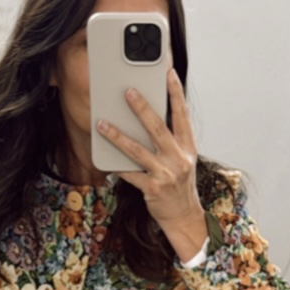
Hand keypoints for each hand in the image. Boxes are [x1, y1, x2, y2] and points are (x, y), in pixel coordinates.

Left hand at [96, 68, 207, 262]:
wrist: (184, 216)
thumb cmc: (179, 185)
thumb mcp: (182, 159)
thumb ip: (170, 140)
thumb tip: (149, 118)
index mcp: (187, 147)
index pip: (182, 115)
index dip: (176, 93)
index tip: (168, 73)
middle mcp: (178, 158)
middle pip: (157, 128)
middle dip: (141, 108)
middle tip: (127, 91)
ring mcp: (165, 174)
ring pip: (137, 150)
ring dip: (117, 136)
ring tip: (102, 123)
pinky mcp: (152, 189)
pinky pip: (129, 174)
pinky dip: (116, 165)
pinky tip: (104, 157)